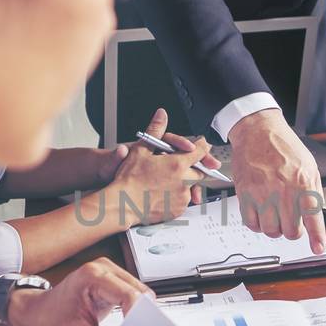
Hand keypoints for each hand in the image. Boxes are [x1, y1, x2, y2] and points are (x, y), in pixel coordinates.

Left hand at [7, 258, 150, 325]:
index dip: (141, 318)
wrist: (34, 313)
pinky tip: (130, 325)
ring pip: (139, 292)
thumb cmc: (50, 320)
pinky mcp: (110, 281)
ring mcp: (108, 272)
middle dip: (143, 316)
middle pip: (138, 292)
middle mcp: (103, 268)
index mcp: (93, 276)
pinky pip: (131, 294)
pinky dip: (134, 310)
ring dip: (140, 313)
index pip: (130, 295)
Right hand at [105, 107, 218, 224]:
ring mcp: (182, 197)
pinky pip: (184, 201)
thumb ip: (155, 130)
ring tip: (167, 180)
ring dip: (185, 182)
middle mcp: (184, 181)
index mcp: (177, 164)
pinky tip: (164, 192)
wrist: (122, 204)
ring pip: (192, 187)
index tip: (203, 145)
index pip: (200, 152)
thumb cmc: (129, 179)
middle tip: (181, 165)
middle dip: (194, 167)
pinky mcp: (178, 210)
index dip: (203, 147)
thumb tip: (162, 115)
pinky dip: (178, 196)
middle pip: (200, 171)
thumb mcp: (141, 149)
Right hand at [227, 109, 325, 253]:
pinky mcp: (245, 194)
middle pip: (290, 231)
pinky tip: (261, 214)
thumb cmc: (284, 148)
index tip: (318, 248)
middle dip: (292, 230)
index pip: (313, 218)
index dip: (316, 238)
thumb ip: (313, 194)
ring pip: (270, 231)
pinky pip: (251, 224)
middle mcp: (284, 190)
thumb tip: (315, 220)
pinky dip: (257, 224)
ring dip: (274, 228)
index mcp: (303, 183)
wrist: (258, 131)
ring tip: (275, 215)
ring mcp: (263, 193)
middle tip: (291, 221)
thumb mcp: (309, 167)